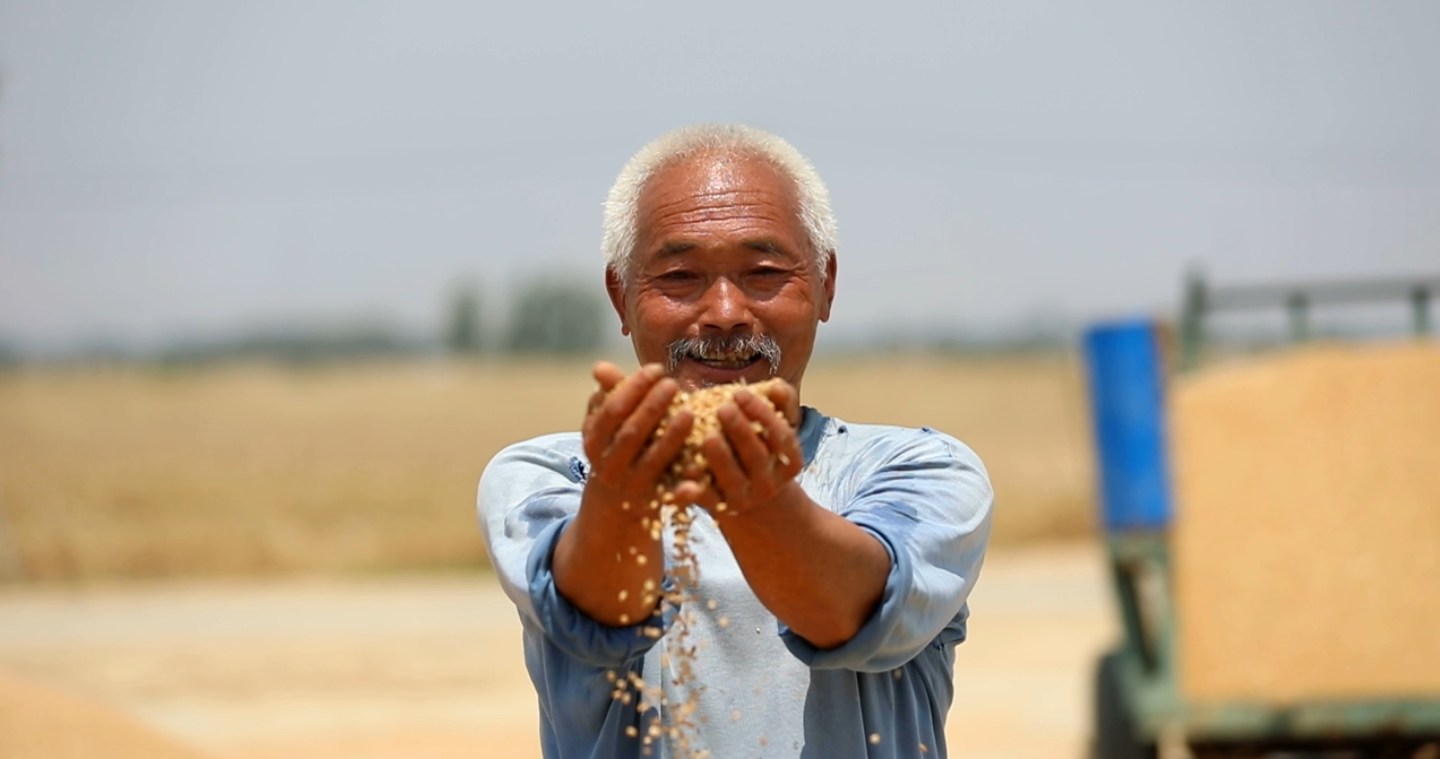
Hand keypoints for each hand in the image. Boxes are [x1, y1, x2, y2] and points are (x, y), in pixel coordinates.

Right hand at [581, 362, 694, 514]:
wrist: (614, 508)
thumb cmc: (617, 452)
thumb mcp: (607, 429)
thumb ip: (611, 397)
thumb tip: (600, 367)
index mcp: (595, 443)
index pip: (612, 412)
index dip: (633, 389)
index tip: (656, 368)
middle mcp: (610, 466)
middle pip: (631, 435)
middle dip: (652, 408)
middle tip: (673, 384)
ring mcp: (633, 487)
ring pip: (652, 463)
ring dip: (670, 439)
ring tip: (690, 413)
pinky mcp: (656, 505)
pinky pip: (671, 497)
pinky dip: (683, 490)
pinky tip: (698, 477)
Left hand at [677, 379, 803, 515]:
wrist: (751, 496)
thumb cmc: (758, 448)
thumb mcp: (772, 428)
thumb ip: (778, 404)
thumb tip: (775, 386)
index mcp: (789, 462)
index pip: (781, 437)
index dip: (762, 414)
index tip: (739, 393)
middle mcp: (769, 483)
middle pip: (757, 457)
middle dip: (741, 431)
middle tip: (724, 409)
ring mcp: (744, 499)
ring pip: (733, 479)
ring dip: (721, 457)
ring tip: (708, 435)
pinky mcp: (719, 508)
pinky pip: (708, 499)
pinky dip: (697, 488)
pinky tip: (686, 469)